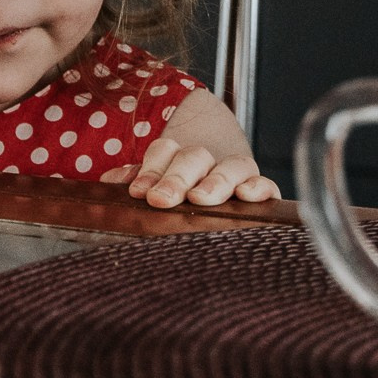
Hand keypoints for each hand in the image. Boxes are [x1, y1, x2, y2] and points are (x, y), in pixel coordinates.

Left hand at [108, 136, 279, 208]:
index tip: (139, 193)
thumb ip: (133, 185)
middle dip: (176, 178)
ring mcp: (236, 176)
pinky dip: (259, 187)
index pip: (165, 149)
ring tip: (199, 198)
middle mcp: (208, 163)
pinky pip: (267, 185)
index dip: (151, 169)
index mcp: (177, 159)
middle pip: (195, 157)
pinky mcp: (262, 193)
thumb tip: (110, 183)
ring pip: (232, 166)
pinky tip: (246, 195)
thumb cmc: (174, 208)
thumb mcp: (150, 194)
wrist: (212, 228)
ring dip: (215, 181)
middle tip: (161, 200)